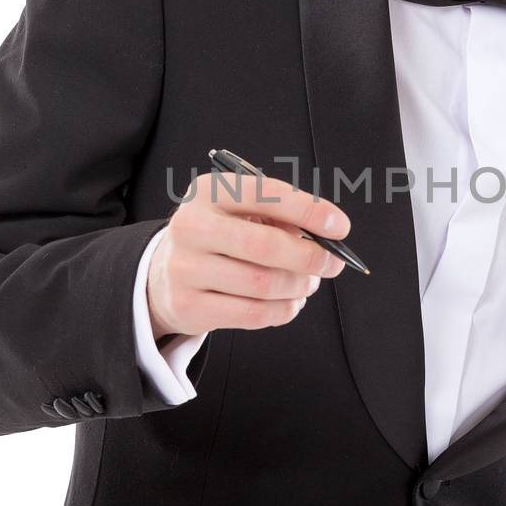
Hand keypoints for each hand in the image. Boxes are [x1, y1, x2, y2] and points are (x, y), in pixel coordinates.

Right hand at [147, 168, 349, 340]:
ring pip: (262, 284)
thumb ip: (279, 218)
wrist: (164, 274)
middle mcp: (191, 226)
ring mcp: (186, 268)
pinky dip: (283, 310)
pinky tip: (290, 302)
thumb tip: (327, 238)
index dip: (308, 210)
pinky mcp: (188, 306)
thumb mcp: (240, 212)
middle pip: (264, 246)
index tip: (340, 226)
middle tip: (332, 264)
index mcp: (208, 191)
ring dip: (298, 287)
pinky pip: (252, 313)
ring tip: (308, 283)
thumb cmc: (218, 238)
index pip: (264, 194)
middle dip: (309, 257)